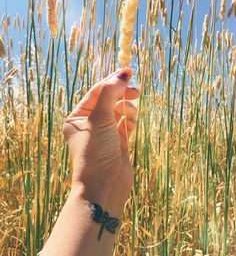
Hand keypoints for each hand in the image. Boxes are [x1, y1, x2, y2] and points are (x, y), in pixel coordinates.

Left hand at [63, 68, 139, 214]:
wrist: (105, 185)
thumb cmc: (95, 152)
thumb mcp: (99, 119)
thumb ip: (110, 94)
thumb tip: (122, 74)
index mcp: (78, 117)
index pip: (96, 92)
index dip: (112, 81)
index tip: (128, 71)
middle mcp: (90, 123)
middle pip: (110, 99)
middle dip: (122, 95)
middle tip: (136, 91)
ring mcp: (105, 132)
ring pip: (120, 110)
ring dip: (127, 110)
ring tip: (130, 117)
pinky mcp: (118, 140)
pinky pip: (127, 122)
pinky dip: (130, 121)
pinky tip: (131, 127)